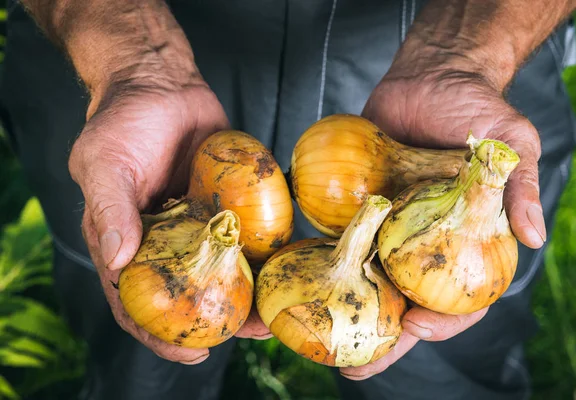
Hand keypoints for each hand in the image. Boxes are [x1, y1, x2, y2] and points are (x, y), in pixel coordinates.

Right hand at [71, 75, 269, 364]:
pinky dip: (263, 251)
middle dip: (218, 320)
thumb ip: (109, 211)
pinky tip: (287, 264)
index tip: (192, 356)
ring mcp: (197, 224)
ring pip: (224, 269)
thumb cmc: (122, 122)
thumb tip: (116, 261)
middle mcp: (163, 241)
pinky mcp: (226, 204)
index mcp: (126, 243)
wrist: (161, 84)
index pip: (136, 302)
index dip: (159, 336)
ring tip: (279, 311)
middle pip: (189, 293)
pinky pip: (245, 232)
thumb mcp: (104, 163)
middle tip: (252, 334)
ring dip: (250, 292)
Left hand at [341, 52, 544, 378]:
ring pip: (366, 279)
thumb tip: (535, 238)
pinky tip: (293, 278)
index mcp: (462, 243)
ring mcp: (389, 228)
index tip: (417, 327)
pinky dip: (319, 259)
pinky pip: (339, 237)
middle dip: (380, 340)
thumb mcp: (510, 145)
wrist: (429, 77)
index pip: (459, 298)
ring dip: (342, 311)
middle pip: (403, 303)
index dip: (442, 322)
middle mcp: (422, 243)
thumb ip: (518, 188)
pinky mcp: (358, 207)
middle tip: (350, 367)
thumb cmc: (476, 110)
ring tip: (312, 339)